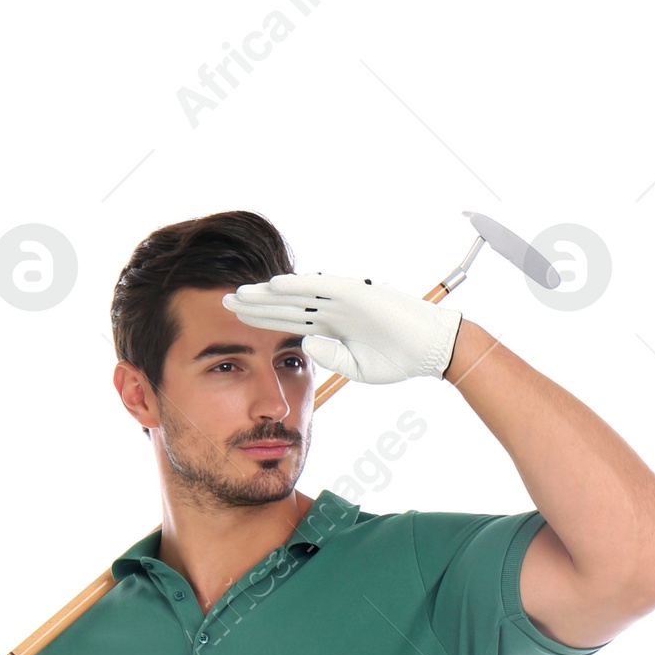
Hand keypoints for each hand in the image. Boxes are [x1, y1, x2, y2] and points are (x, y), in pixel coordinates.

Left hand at [223, 271, 461, 384]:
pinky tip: (274, 286)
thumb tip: (304, 346)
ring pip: (296, 294)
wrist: (430, 349)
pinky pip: (320, 288)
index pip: (287, 320)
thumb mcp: (356, 367)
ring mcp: (342, 299)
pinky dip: (297, 286)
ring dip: (268, 294)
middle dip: (255, 304)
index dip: (262, 319)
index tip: (235, 319)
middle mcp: (332, 308)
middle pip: (285, 305)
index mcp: (330, 326)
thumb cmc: (398, 358)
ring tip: (240, 294)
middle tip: (224, 301)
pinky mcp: (354, 293)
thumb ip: (329, 358)